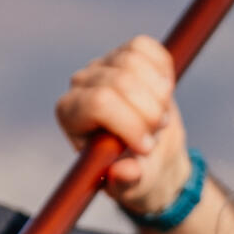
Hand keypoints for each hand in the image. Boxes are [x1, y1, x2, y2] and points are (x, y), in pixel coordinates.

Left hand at [57, 37, 191, 220]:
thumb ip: (125, 181)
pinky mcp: (125, 52)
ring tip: (159, 117)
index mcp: (70, 116)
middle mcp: (80, 85)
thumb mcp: (131, 186)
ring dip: (158, 92)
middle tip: (157, 132)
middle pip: (119, 81)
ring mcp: (102, 65)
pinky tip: (163, 92)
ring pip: (132, 60)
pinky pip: (146, 47)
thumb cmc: (134, 172)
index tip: (146, 147)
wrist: (152, 155)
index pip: (98, 102)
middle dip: (148, 111)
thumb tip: (122, 172)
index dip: (129, 122)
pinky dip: (162, 69)